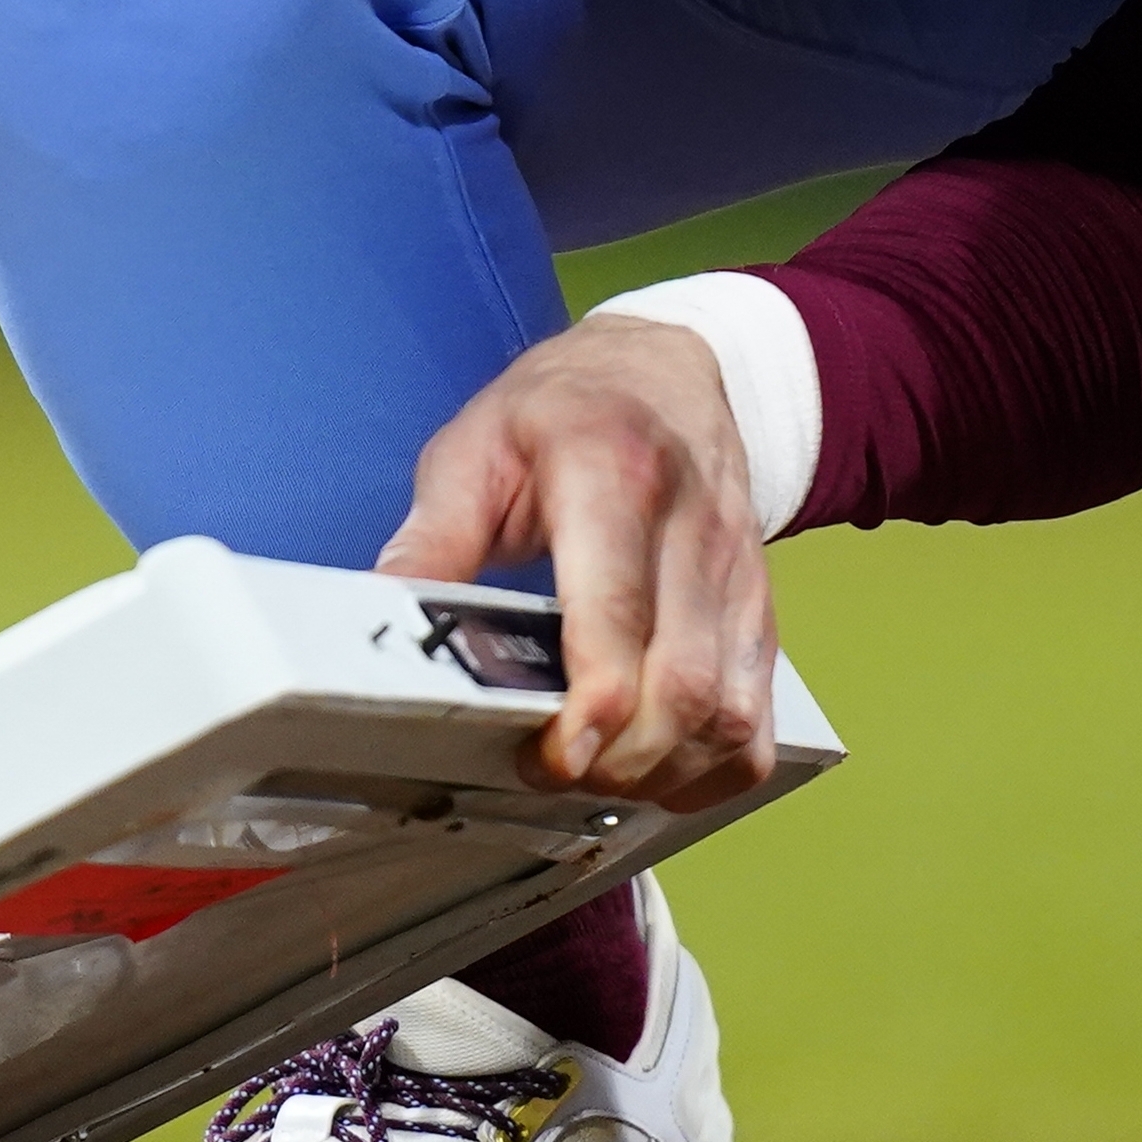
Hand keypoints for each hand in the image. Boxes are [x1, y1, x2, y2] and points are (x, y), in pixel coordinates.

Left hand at [385, 314, 778, 811]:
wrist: (667, 367)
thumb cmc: (562, 409)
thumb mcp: (475, 447)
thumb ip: (432, 538)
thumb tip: (383, 620)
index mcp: (610, 470)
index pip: (618, 611)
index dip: (593, 706)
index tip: (552, 756)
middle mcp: (689, 524)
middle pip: (683, 683)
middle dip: (620, 759)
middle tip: (554, 770)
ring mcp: (735, 571)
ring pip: (729, 712)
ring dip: (665, 770)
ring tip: (599, 775)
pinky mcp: (757, 607)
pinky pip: (758, 717)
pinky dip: (715, 767)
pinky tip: (659, 768)